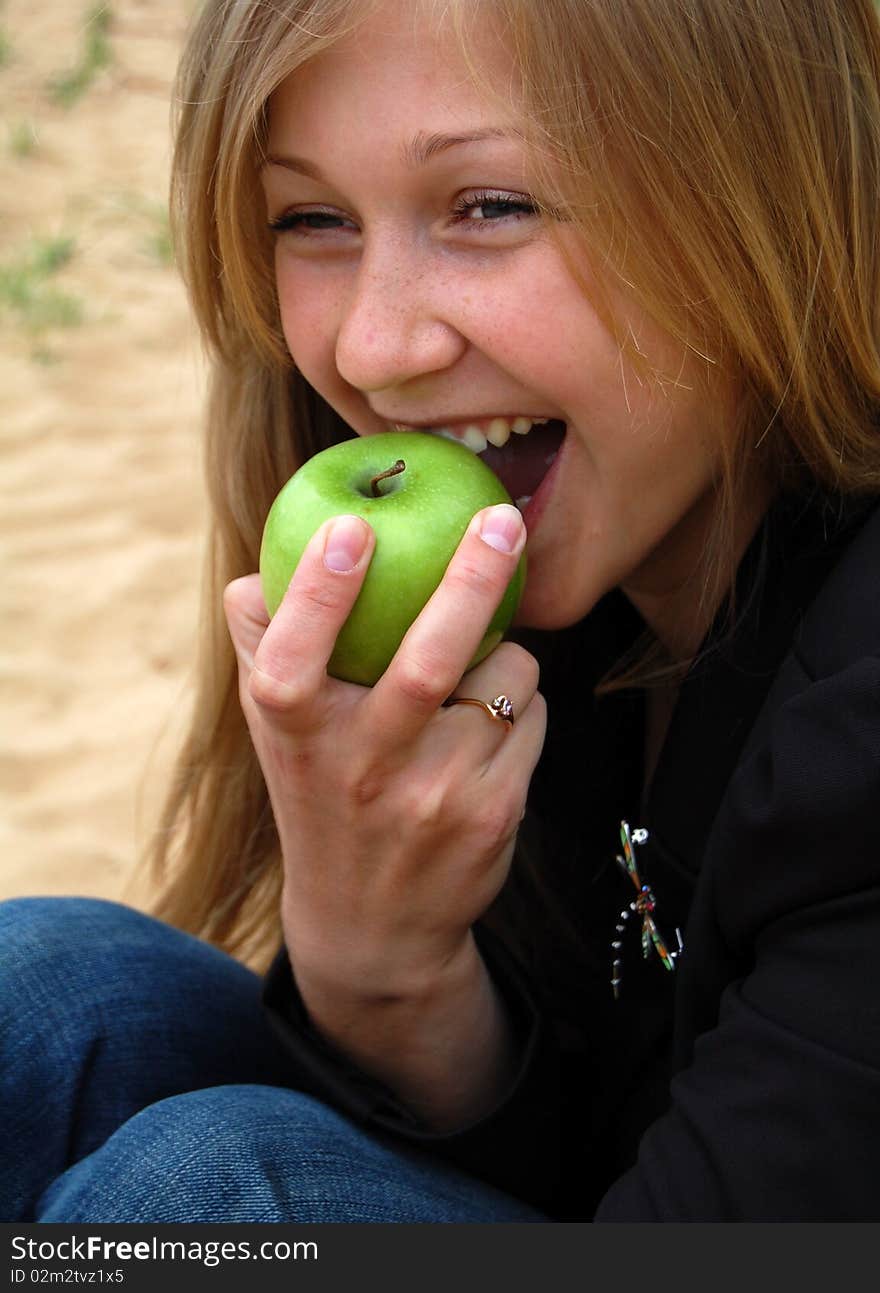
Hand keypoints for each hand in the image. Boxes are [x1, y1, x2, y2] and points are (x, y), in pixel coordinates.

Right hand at [224, 503, 545, 1122]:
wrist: (372, 925)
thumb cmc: (320, 794)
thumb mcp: (274, 733)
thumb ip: (262, 645)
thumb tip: (258, 567)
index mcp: (298, 736)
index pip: (293, 657)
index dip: (319, 591)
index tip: (352, 527)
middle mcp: (363, 769)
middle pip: (426, 661)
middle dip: (471, 579)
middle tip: (503, 518)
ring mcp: (435, 795)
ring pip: (504, 673)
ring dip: (504, 651)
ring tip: (471, 678)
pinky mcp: (495, 812)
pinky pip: (531, 712)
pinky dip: (519, 698)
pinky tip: (488, 730)